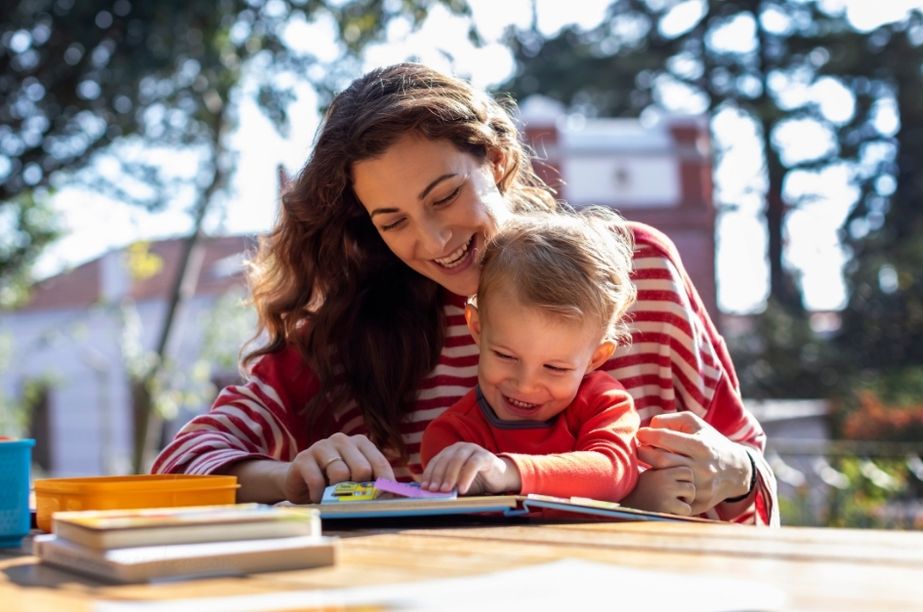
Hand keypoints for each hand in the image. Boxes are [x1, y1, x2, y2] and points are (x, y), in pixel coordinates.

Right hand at [283, 433, 394, 503]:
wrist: (298, 481)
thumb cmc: (332, 481)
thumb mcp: (354, 480)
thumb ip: (372, 483)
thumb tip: (390, 496)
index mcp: (360, 442)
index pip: (380, 463)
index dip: (385, 484)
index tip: (384, 499)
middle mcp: (342, 440)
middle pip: (362, 469)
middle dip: (358, 488)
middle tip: (350, 496)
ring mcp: (322, 446)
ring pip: (340, 474)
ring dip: (336, 492)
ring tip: (331, 495)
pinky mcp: (303, 458)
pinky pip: (317, 480)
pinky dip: (319, 495)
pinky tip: (317, 497)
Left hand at [421, 442, 520, 494]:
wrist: (499, 477)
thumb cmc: (475, 480)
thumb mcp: (457, 483)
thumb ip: (446, 485)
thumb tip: (430, 494)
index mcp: (450, 452)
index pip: (435, 461)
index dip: (429, 474)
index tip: (425, 487)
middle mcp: (460, 447)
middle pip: (445, 459)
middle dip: (438, 475)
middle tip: (434, 490)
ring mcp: (473, 449)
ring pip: (457, 460)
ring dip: (450, 475)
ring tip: (446, 490)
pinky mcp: (485, 456)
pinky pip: (473, 464)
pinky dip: (466, 477)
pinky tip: (462, 489)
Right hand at [621, 466, 694, 515]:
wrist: (626, 507)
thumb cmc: (641, 492)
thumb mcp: (651, 475)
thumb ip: (667, 470)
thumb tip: (688, 469)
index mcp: (661, 470)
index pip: (688, 471)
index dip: (686, 480)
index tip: (677, 486)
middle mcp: (664, 479)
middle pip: (691, 484)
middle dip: (687, 493)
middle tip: (676, 498)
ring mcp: (666, 493)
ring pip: (691, 495)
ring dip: (685, 503)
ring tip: (672, 505)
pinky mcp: (666, 506)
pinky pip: (686, 509)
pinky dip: (680, 513)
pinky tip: (668, 512)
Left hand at [635, 412, 751, 513]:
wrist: (737, 470)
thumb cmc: (709, 442)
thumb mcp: (695, 424)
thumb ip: (670, 420)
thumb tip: (649, 427)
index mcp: (700, 446)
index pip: (663, 438)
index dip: (646, 434)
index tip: (641, 434)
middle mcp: (702, 468)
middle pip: (661, 460)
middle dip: (643, 452)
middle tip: (640, 448)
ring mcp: (700, 488)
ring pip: (665, 479)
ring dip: (651, 469)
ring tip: (650, 462)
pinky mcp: (699, 505)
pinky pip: (673, 498)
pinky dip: (663, 489)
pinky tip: (661, 479)